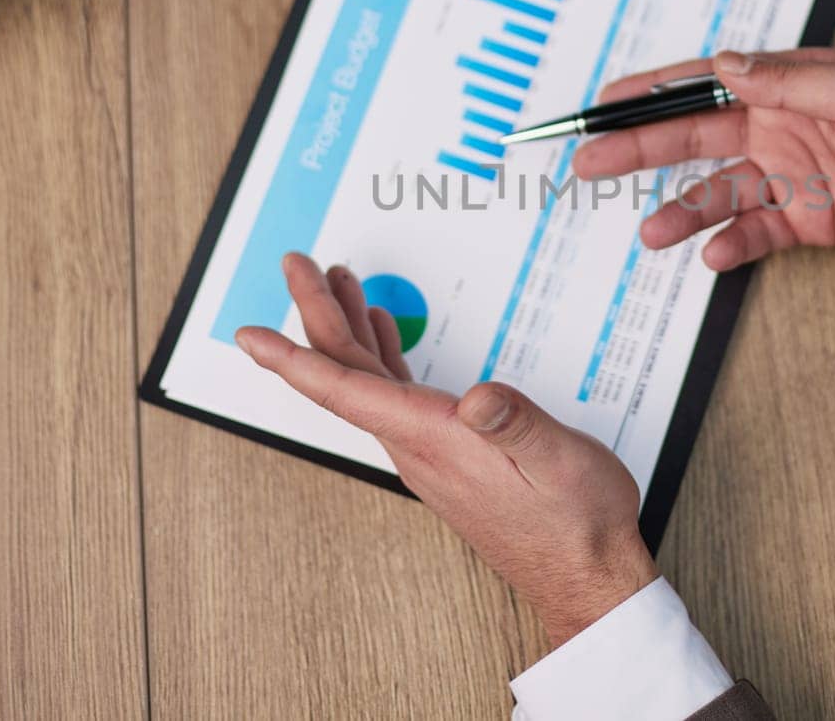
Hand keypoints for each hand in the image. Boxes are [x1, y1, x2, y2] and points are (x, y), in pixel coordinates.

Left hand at [235, 253, 657, 646]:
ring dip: (344, 327)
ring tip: (333, 281)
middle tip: (297, 263)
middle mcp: (419, 445)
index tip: (249, 333)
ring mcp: (429, 449)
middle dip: (315, 313)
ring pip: (366, 381)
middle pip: (346, 373)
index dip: (293, 359)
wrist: (586, 571)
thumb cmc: (574, 520)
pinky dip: (379, 353)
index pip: (346, 392)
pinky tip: (381, 330)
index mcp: (436, 439)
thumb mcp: (560, 462)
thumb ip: (517, 424)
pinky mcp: (446, 451)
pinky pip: (393, 395)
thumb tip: (477, 396)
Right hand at [572, 49, 834, 267]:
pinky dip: (732, 244)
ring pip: (719, 191)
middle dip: (639, 149)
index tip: (602, 104)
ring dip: (682, 209)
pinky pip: (756, 232)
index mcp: (790, 84)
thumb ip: (785, 81)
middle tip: (590, 163)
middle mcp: (784, 125)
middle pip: (695, 138)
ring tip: (651, 231)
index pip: (705, 83)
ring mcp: (794, 174)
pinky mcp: (811, 219)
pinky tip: (715, 255)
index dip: (651, 92)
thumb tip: (723, 66)